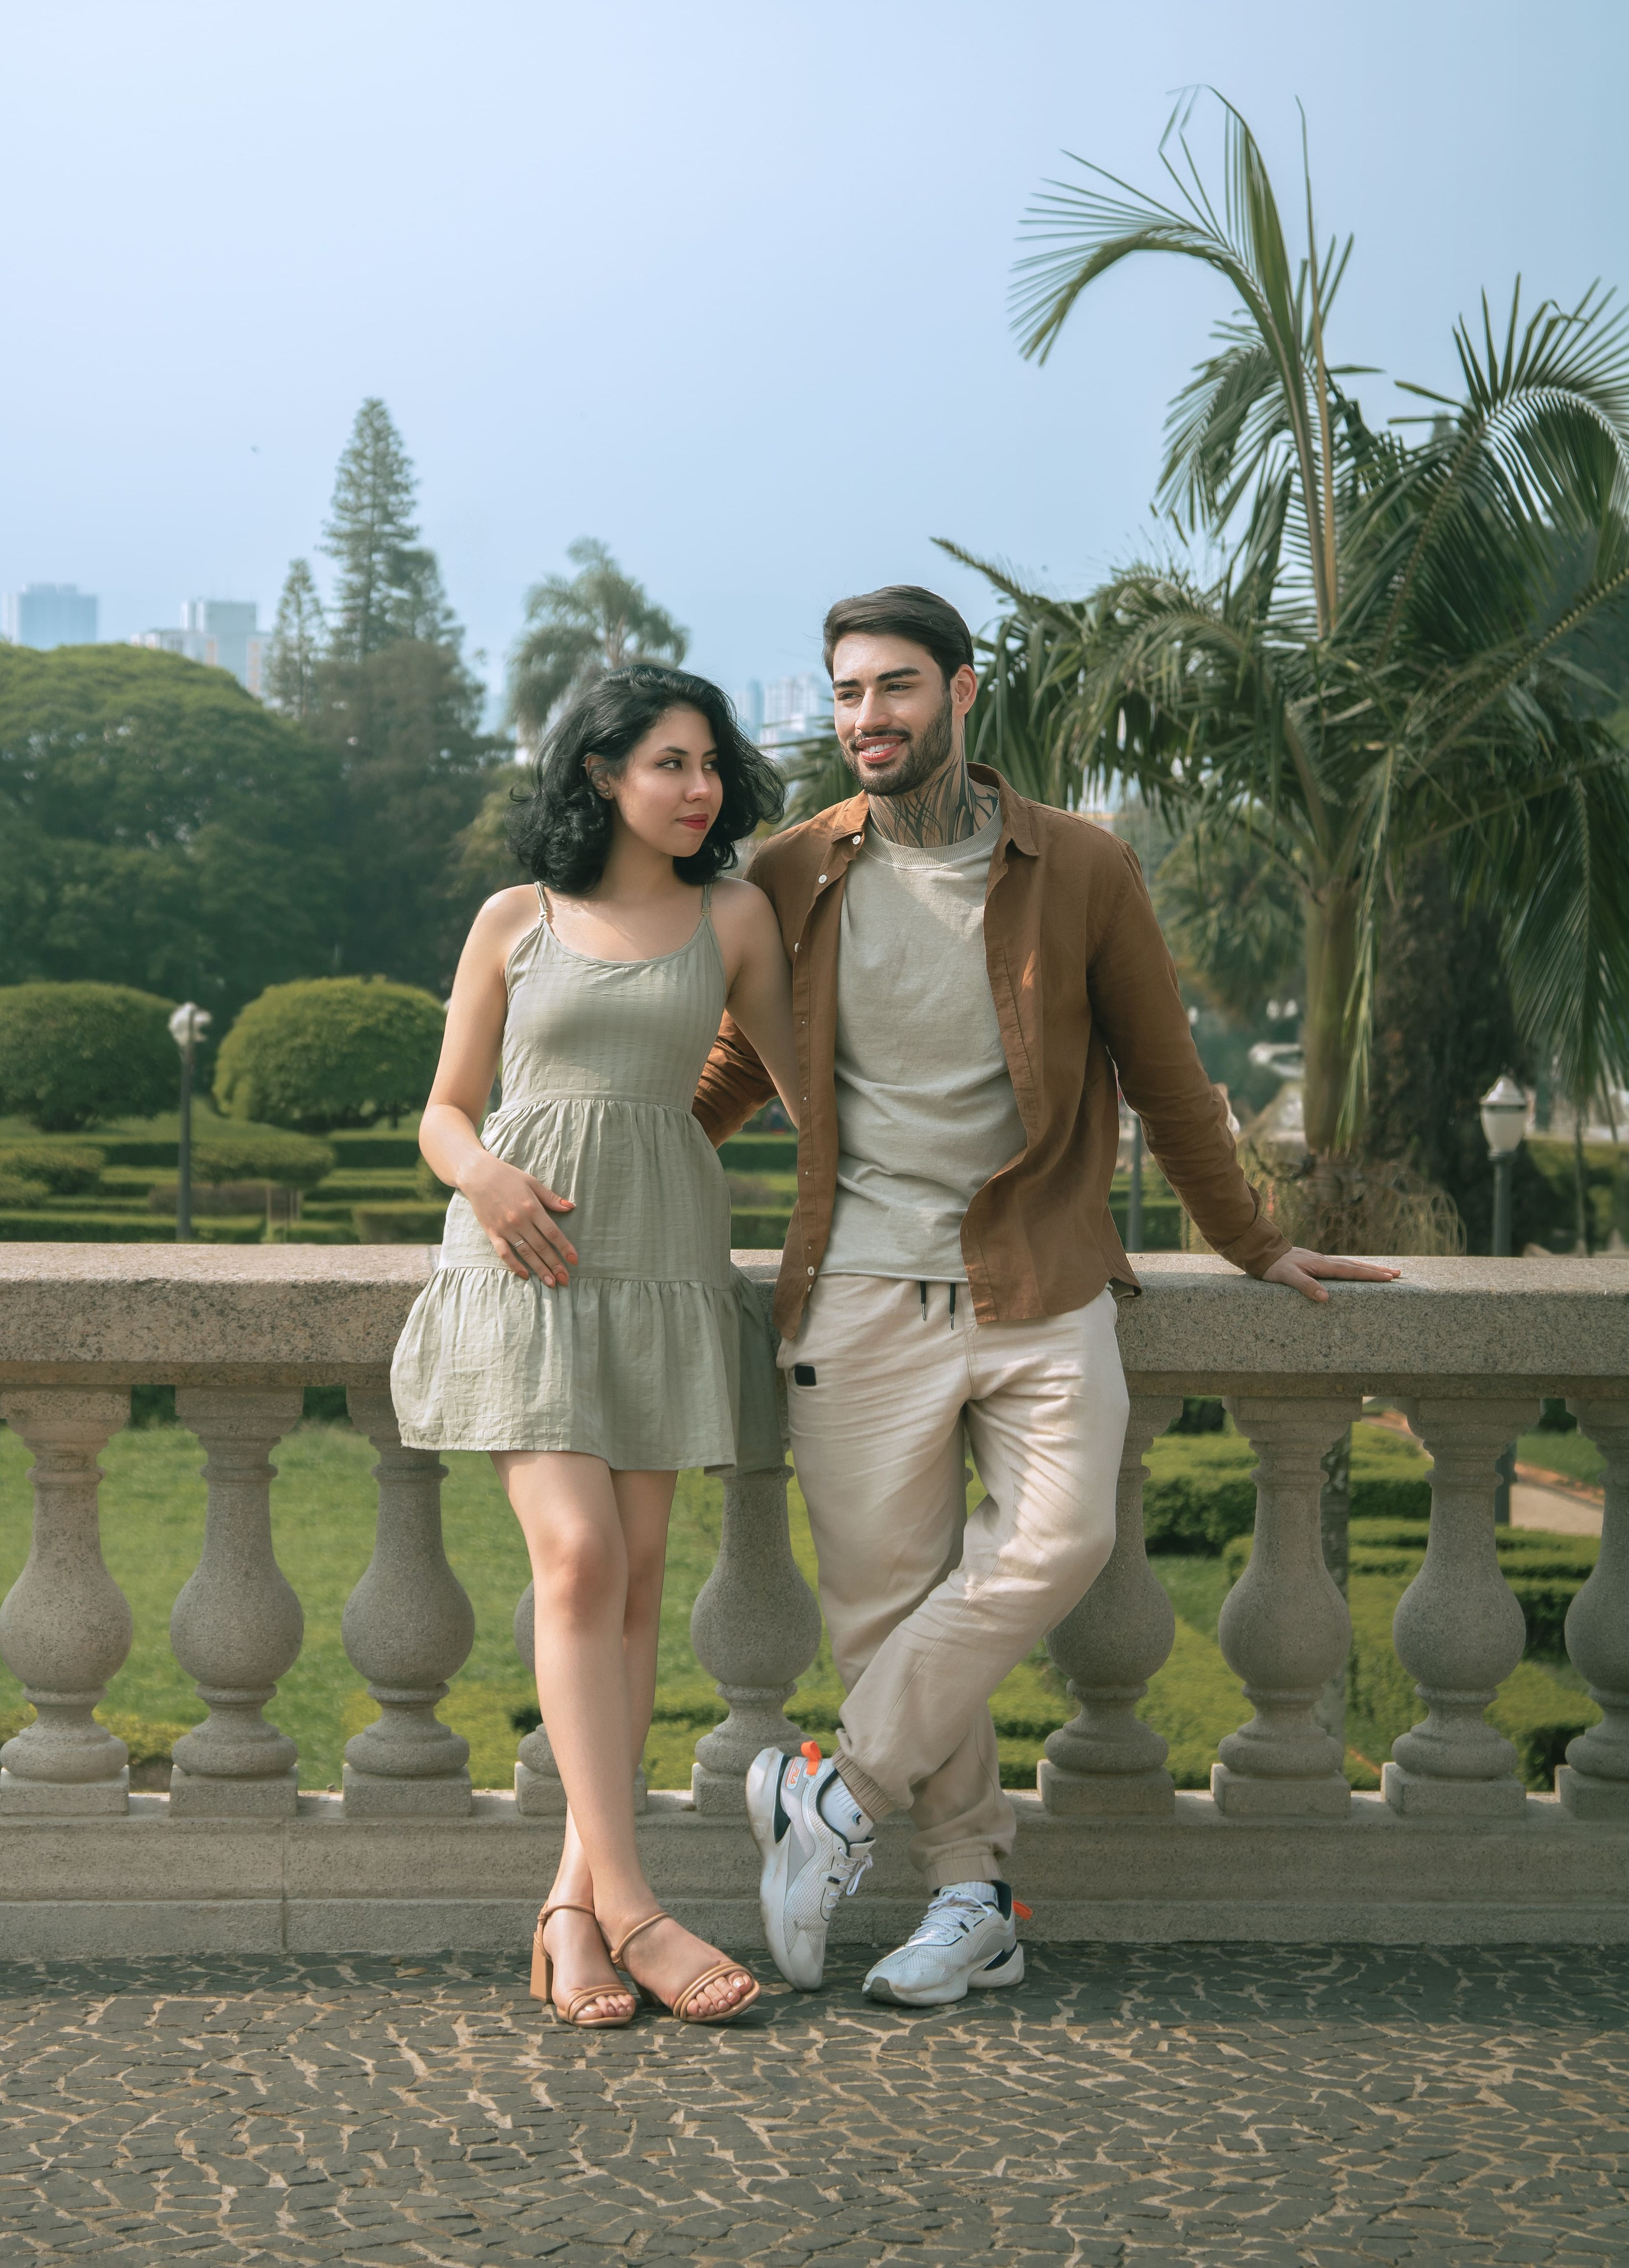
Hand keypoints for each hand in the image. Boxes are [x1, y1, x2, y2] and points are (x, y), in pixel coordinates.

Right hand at [459, 1152, 577, 1284]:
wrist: (477, 1174)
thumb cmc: (507, 1176)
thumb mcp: (532, 1183)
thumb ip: (551, 1198)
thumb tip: (571, 1207)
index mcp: (532, 1207)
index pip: (552, 1233)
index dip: (565, 1247)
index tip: (574, 1260)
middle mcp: (519, 1220)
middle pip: (541, 1247)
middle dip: (555, 1264)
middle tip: (566, 1280)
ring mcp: (505, 1228)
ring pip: (525, 1253)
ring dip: (539, 1269)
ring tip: (551, 1283)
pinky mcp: (491, 1232)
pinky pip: (504, 1253)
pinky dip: (514, 1265)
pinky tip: (525, 1275)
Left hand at [1261, 1247, 1401, 1303]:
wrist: (1261, 1252)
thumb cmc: (1273, 1267)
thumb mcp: (1287, 1278)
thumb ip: (1306, 1286)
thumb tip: (1326, 1298)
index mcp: (1321, 1265)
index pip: (1351, 1271)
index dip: (1370, 1275)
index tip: (1389, 1277)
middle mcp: (1324, 1261)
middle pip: (1356, 1266)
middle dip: (1377, 1270)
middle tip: (1398, 1273)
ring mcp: (1320, 1261)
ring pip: (1349, 1264)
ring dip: (1368, 1268)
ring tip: (1385, 1271)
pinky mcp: (1315, 1263)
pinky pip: (1340, 1265)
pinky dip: (1354, 1267)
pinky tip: (1356, 1270)